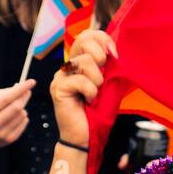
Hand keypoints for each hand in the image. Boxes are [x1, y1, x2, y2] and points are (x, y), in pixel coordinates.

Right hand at [0, 80, 36, 153]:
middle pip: (17, 107)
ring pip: (22, 115)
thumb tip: (19, 88)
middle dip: (24, 96)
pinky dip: (22, 117)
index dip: (21, 89)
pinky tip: (15, 116)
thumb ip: (2, 92)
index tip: (31, 82)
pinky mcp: (9, 140)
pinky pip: (23, 124)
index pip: (7, 98)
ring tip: (13, 107)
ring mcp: (2, 134)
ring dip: (22, 107)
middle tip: (27, 91)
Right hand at [50, 28, 117, 147]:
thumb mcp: (109, 85)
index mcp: (79, 62)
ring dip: (97, 81)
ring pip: (83, 61)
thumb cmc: (98, 114)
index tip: (114, 55)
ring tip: (94, 96)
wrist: (87, 138)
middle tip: (102, 78)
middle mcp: (68, 66)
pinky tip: (88, 102)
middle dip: (100, 56)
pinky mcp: (58, 88)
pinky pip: (80, 81)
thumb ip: (110, 66)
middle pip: (82, 39)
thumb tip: (115, 48)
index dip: (103, 39)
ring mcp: (60, 76)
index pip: (87, 34)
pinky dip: (90, 93)